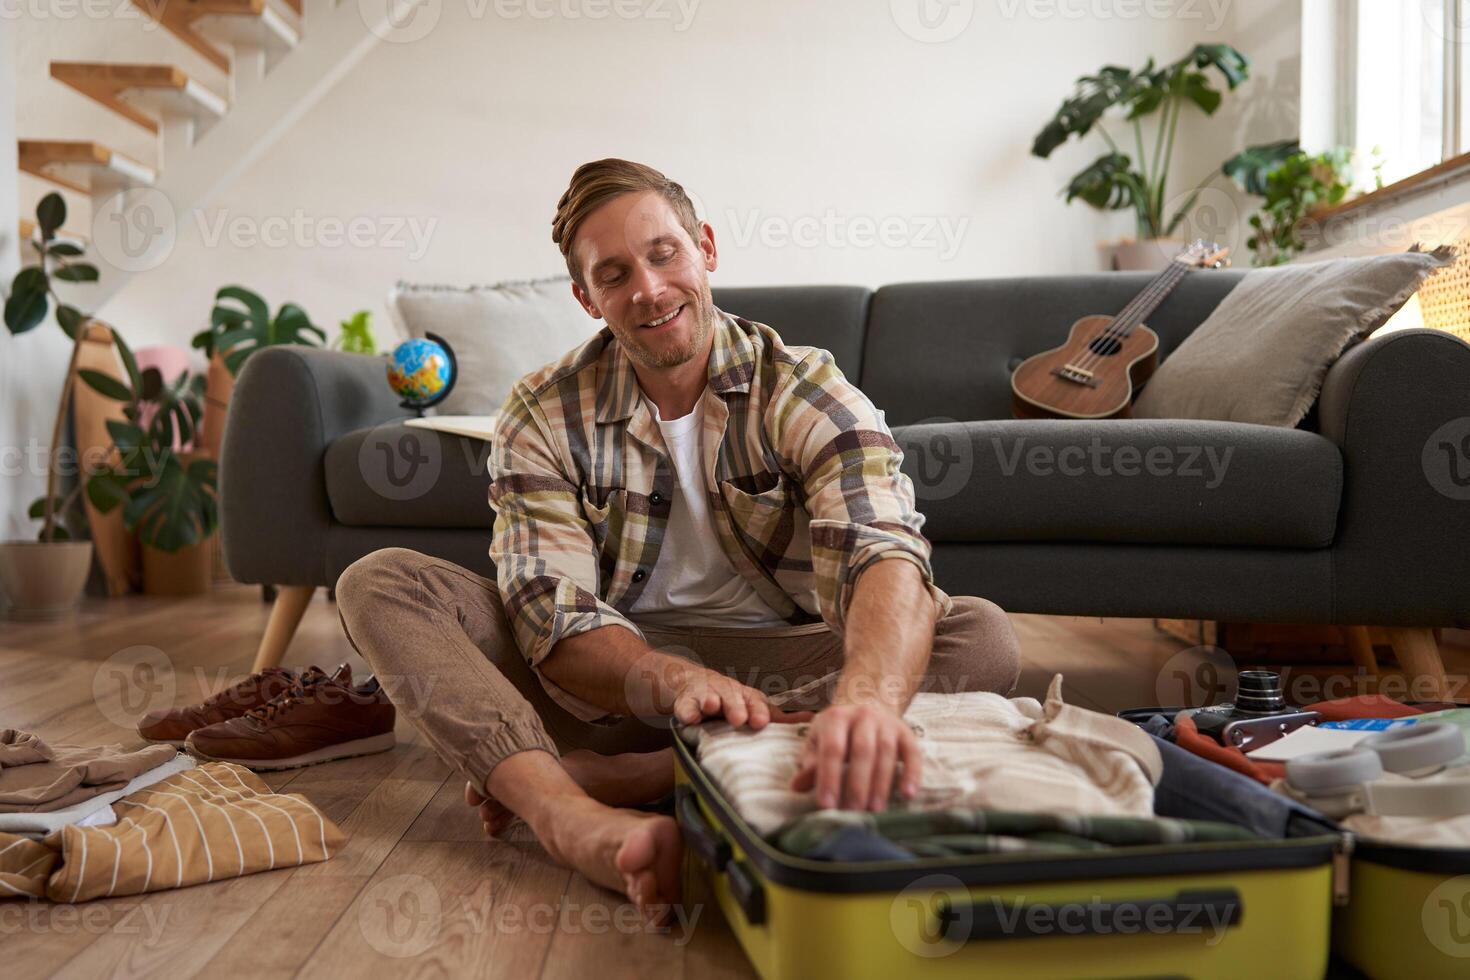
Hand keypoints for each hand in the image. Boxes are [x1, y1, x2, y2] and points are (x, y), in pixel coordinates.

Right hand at [671, 667, 812, 729]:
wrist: (693, 684)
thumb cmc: (731, 700)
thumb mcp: (755, 706)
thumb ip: (782, 719)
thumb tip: (814, 720)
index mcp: (746, 696)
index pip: (755, 702)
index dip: (758, 711)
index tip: (761, 722)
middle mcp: (728, 692)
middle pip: (732, 697)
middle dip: (735, 707)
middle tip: (738, 719)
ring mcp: (705, 694)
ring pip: (708, 697)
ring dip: (709, 701)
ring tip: (711, 706)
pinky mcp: (685, 701)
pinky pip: (685, 707)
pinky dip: (686, 711)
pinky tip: (689, 717)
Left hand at [790, 702, 921, 810]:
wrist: (868, 703)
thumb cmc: (837, 732)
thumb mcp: (818, 742)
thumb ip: (810, 764)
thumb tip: (796, 787)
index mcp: (836, 717)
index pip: (832, 749)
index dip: (829, 777)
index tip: (826, 805)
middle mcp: (863, 716)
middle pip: (862, 750)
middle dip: (857, 784)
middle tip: (853, 812)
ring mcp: (887, 723)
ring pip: (886, 752)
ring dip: (881, 783)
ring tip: (875, 809)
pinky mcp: (907, 733)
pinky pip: (913, 753)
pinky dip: (912, 774)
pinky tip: (908, 795)